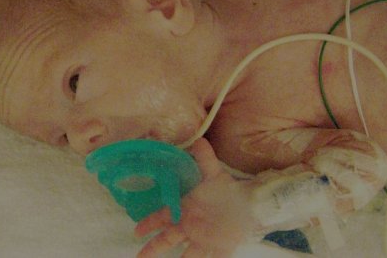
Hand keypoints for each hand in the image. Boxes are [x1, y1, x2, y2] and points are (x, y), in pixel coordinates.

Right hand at [134, 138, 258, 257]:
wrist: (249, 204)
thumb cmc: (226, 190)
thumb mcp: (214, 174)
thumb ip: (205, 158)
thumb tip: (198, 139)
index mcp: (185, 209)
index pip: (163, 217)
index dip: (149, 224)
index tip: (137, 231)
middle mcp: (189, 226)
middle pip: (167, 239)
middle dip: (153, 249)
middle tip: (139, 257)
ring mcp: (202, 239)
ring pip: (185, 254)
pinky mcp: (218, 249)